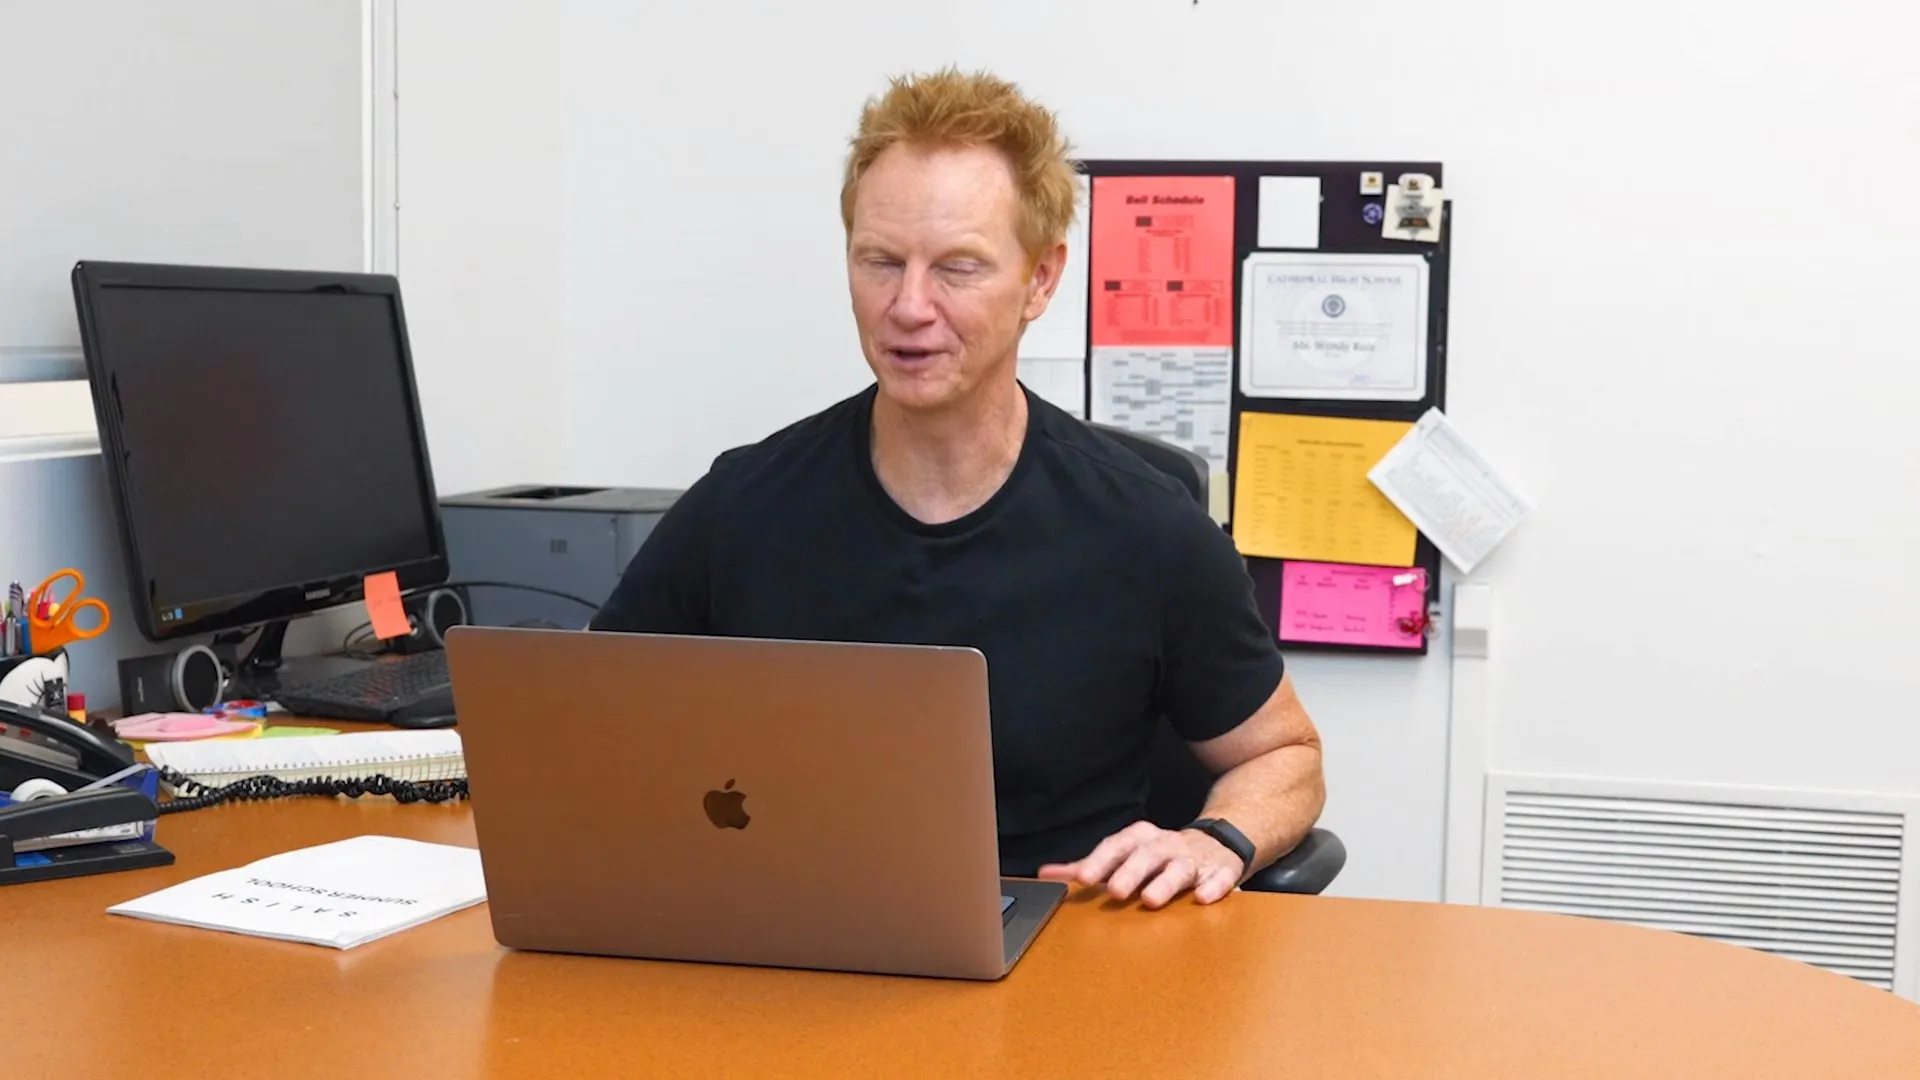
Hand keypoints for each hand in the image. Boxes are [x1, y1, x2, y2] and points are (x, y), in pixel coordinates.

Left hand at [1037, 821, 1242, 908]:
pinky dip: (1213, 886)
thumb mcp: (1124, 856)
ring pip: (1180, 867)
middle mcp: (1166, 844)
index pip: (1116, 845)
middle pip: (1146, 854)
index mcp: (1140, 839)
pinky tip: (1203, 898)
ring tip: (1151, 899)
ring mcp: (1194, 857)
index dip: (1099, 861)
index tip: (1083, 878)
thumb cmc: (1159, 856)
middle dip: (1130, 871)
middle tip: (1114, 891)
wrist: (1216, 843)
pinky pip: (1219, 877)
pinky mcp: (1221, 870)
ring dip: (1165, 882)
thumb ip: (1089, 866)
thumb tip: (1045, 874)